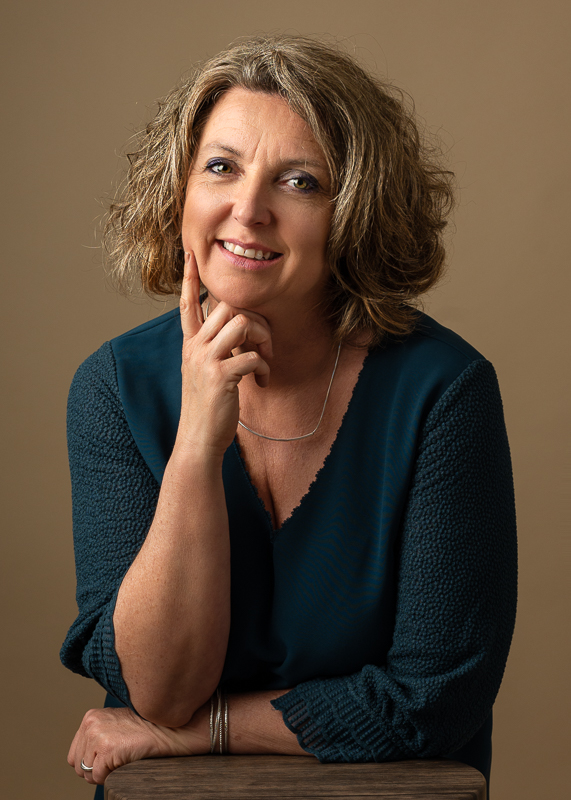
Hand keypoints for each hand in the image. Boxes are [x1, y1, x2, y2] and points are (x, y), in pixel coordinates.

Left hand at [67, 705, 209, 785]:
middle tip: (118, 760)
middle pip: (78, 765)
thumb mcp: (117, 726)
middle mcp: (90, 723)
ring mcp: (97, 735)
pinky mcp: (106, 748)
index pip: (74, 754)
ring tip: (123, 759)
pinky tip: (126, 761)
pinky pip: (98, 777)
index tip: (109, 758)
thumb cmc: (149, 729)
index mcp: (91, 716)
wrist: (171, 728)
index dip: (91, 763)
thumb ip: (99, 737)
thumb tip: (86, 762)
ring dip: (104, 773)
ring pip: (87, 773)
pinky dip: (111, 776)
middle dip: (96, 769)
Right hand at [176, 251, 272, 457]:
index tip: (190, 255)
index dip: (188, 279)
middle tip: (264, 344)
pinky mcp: (221, 377)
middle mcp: (195, 348)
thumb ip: (215, 349)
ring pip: (241, 322)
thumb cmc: (207, 407)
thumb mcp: (204, 372)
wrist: (198, 439)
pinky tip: (263, 381)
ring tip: (265, 360)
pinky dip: (264, 367)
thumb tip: (238, 332)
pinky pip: (252, 355)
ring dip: (263, 338)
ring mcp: (206, 361)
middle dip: (255, 320)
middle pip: (228, 307)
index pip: (186, 304)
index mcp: (190, 345)